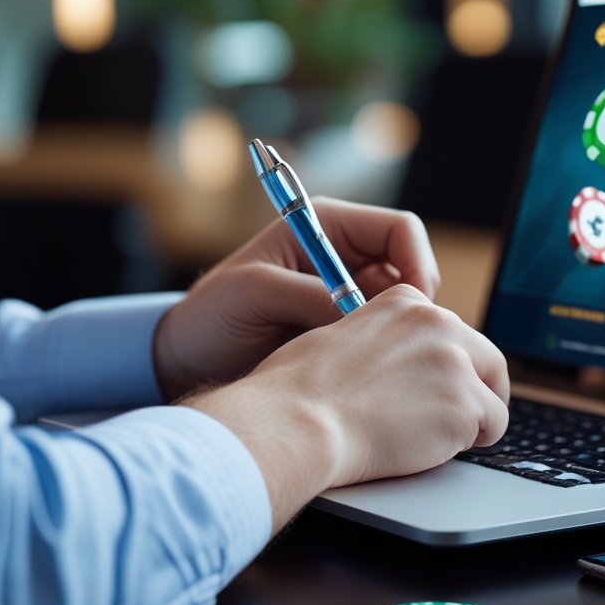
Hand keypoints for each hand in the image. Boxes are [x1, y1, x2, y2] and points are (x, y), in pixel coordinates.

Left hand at [153, 198, 441, 399]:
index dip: (418, 262)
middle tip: (401, 345)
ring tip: (376, 364)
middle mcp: (346, 258)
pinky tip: (366, 377)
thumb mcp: (252, 293)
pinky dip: (385, 357)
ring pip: (404, 311)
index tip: (414, 305)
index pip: (401, 231)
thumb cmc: (209, 315)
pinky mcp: (346, 334)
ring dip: (400, 335)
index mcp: (327, 227)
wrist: (186, 361)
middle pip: (412, 272)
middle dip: (414, 307)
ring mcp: (349, 297)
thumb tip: (359, 311)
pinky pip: (385, 341)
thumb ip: (308, 294)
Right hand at [182, 284, 509, 531]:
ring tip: (441, 436)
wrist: (300, 424)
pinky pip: (495, 426)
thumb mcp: (341, 336)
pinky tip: (439, 448)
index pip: (452, 330)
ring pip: (494, 394)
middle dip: (476, 388)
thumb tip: (402, 364)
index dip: (449, 362)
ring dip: (475, 418)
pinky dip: (473, 442)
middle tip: (456, 415)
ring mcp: (456, 363)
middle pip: (486, 357)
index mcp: (406, 303)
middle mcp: (438, 323)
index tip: (438, 384)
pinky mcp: (466, 405)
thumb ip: (383, 342)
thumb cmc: (300, 391)